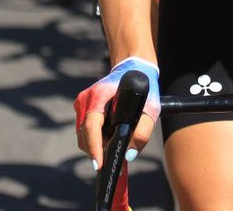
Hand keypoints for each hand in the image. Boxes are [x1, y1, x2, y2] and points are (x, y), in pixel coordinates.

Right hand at [74, 57, 159, 171]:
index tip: (100, 164)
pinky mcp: (82, 107)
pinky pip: (84, 129)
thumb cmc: (142, 88)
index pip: (91, 125)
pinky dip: (94, 138)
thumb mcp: (151, 108)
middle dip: (97, 150)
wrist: (133, 69)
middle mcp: (86, 99)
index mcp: (99, 95)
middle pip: (84, 134)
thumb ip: (143, 132)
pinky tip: (108, 139)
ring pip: (82, 135)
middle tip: (114, 161)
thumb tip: (129, 155)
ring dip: (96, 145)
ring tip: (113, 147)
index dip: (94, 146)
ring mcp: (81, 103)